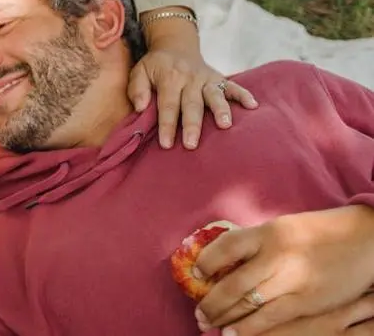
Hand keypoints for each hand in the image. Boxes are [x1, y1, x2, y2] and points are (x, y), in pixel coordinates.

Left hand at [127, 36, 256, 149]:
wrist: (176, 45)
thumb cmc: (156, 65)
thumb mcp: (139, 71)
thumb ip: (137, 88)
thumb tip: (139, 107)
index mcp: (169, 78)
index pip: (168, 104)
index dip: (167, 124)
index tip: (166, 144)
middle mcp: (190, 78)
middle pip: (192, 104)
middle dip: (192, 124)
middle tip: (191, 144)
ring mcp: (207, 78)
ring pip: (214, 95)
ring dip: (220, 110)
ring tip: (225, 125)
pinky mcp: (219, 78)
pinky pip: (234, 86)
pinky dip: (243, 95)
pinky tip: (253, 106)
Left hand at [194, 206, 373, 334]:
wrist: (365, 241)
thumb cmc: (318, 232)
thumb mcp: (282, 227)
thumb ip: (255, 243)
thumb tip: (222, 261)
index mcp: (268, 232)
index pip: (226, 247)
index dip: (206, 261)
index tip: (195, 272)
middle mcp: (278, 256)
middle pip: (233, 284)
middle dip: (211, 302)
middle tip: (198, 313)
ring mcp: (293, 281)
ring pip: (249, 305)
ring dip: (224, 318)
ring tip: (208, 325)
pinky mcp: (308, 302)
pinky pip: (272, 318)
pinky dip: (249, 328)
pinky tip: (233, 334)